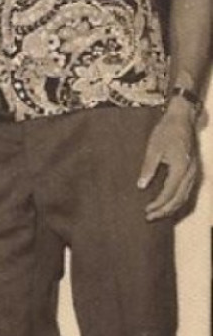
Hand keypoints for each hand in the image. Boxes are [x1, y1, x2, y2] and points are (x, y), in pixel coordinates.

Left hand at [138, 103, 198, 220]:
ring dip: (171, 208)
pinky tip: (168, 204)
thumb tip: (141, 186)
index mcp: (181, 168)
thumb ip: (148, 168)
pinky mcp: (193, 171)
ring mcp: (194, 172)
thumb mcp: (153, 148)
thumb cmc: (166, 131)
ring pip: (185, 197)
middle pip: (179, 199)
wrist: (182, 118)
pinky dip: (178, 201)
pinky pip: (188, 191)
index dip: (158, 204)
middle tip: (149, 217)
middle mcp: (191, 173)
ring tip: (157, 214)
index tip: (146, 211)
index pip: (169, 193)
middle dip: (164, 210)